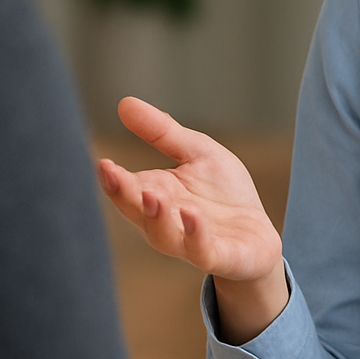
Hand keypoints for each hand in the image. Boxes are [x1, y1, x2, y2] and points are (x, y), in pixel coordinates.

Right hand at [97, 96, 287, 342]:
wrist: (256, 235)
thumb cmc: (223, 194)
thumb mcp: (197, 153)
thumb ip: (162, 132)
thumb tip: (124, 103)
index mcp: (156, 196)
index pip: (126, 189)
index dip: (113, 179)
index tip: (103, 163)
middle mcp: (166, 222)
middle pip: (137, 212)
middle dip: (124, 195)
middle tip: (113, 175)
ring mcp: (190, 241)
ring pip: (163, 235)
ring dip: (157, 217)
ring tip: (154, 195)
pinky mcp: (218, 255)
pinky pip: (201, 250)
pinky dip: (194, 234)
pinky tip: (191, 215)